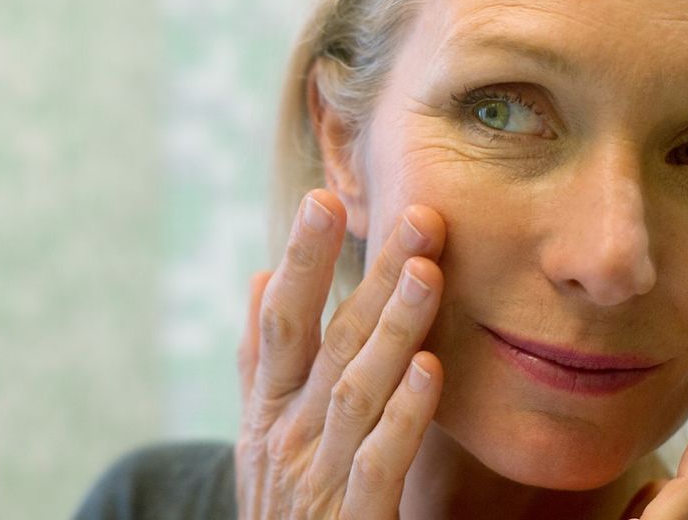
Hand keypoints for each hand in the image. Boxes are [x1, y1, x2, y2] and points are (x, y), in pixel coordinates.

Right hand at [235, 189, 446, 517]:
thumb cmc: (282, 507)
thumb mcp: (258, 434)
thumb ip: (259, 361)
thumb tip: (257, 279)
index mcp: (268, 409)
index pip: (282, 321)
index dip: (301, 260)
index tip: (325, 198)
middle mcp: (286, 436)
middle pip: (329, 342)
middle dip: (371, 275)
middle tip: (419, 215)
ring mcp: (316, 480)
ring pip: (355, 391)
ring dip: (392, 330)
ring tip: (427, 272)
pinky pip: (378, 464)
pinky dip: (401, 417)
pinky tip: (430, 373)